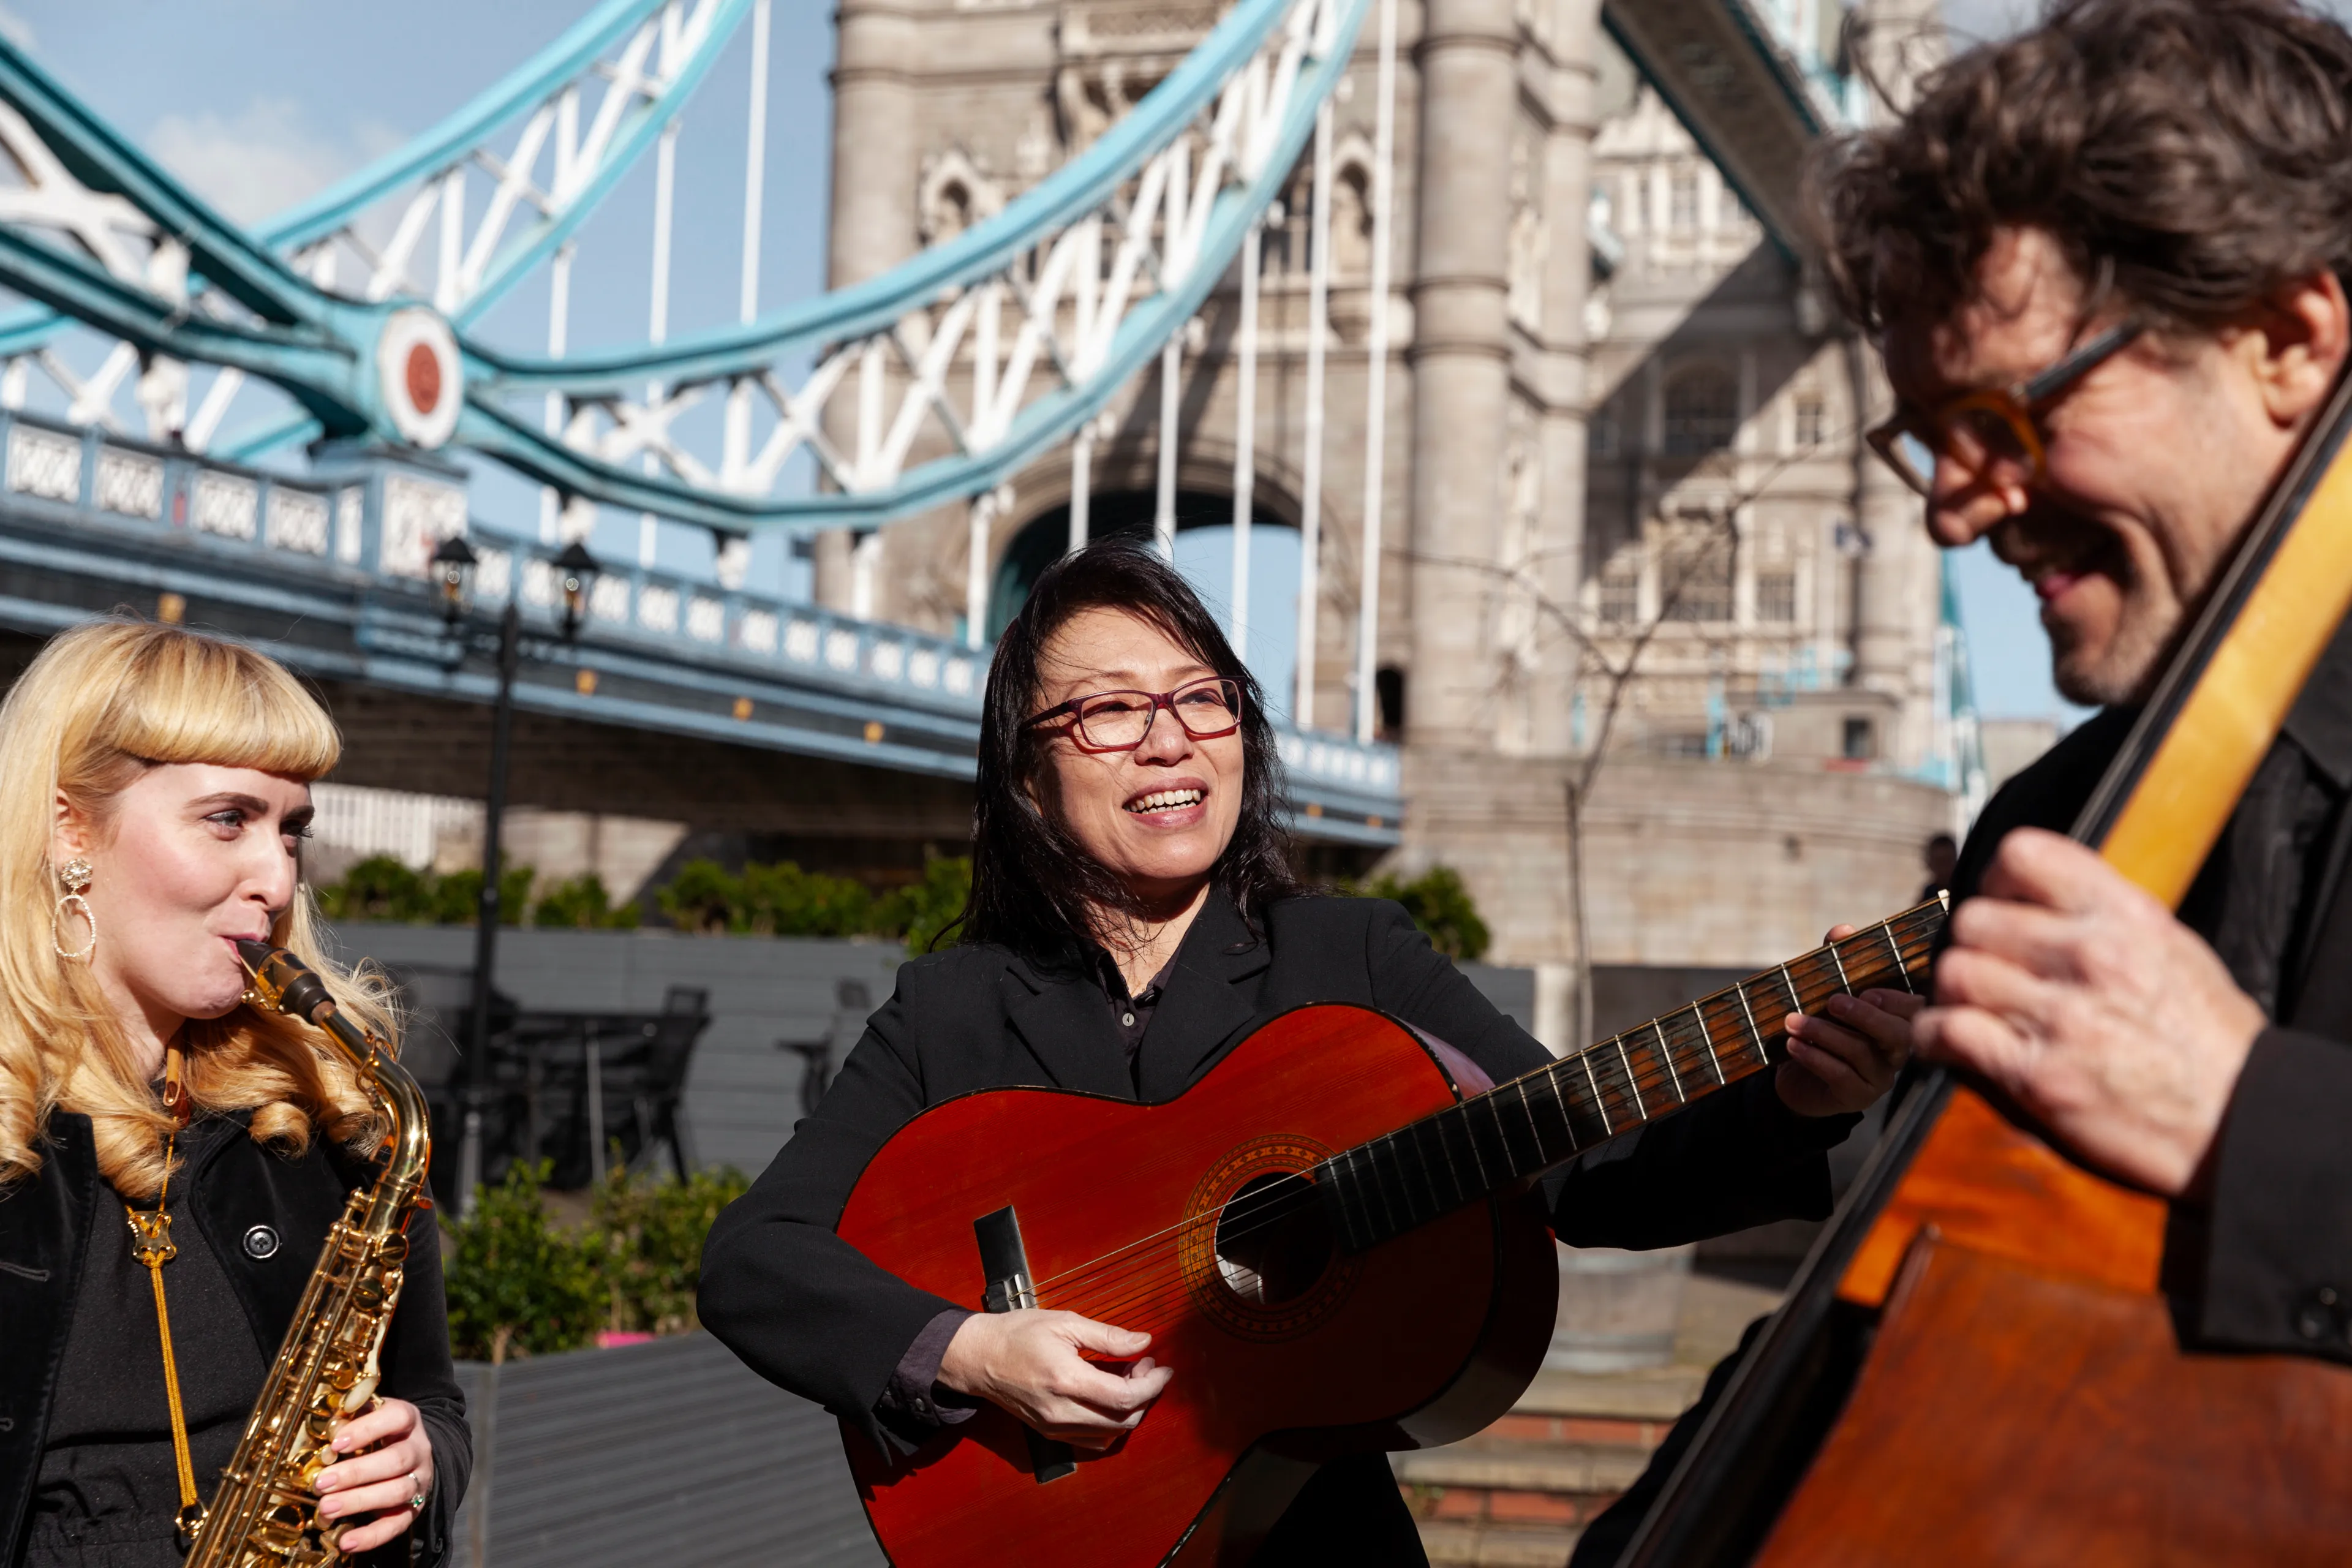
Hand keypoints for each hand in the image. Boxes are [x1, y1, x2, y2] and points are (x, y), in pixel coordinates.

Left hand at [313, 1397, 434, 1553]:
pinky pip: (398, 1524)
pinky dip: (372, 1536)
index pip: (397, 1418)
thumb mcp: (369, 1416)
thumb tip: (326, 1426)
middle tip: (322, 1483)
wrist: (410, 1453)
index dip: (368, 1430)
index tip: (336, 1444)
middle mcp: (418, 1450)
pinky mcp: (414, 1508)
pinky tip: (346, 1541)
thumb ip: (350, 1417)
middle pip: (396, 1460)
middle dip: (356, 1473)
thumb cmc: (378, 1433)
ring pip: (398, 1491)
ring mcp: (419, 1480)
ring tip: (326, 1507)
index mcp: (407, 1420)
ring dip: (360, 1501)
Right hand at [937, 1309, 1173, 1449]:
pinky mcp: (1049, 1433)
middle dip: (1145, 1395)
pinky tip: (1109, 1399)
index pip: (1124, 1398)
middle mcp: (1061, 1412)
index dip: (1152, 1385)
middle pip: (1123, 1421)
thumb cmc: (1018, 1334)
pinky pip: (1092, 1440)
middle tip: (1144, 1366)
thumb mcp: (1064, 1323)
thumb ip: (1107, 1336)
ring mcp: (1054, 1427)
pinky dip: (1110, 1424)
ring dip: (1129, 1410)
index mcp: (1066, 1381)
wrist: (978, 1358)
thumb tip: (1144, 1341)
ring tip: (1128, 1379)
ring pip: (1110, 1434)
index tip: (1163, 1367)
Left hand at [1775, 923, 1921, 1117]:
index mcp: (1896, 1021)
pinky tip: (1793, 1045)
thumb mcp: (1827, 995)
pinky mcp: (1856, 1096)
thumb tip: (1843, 930)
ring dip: (1823, 1033)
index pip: (1915, 1010)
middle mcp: (1896, 1051)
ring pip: (1862, 1053)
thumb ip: (1838, 962)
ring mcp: (1879, 1077)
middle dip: (1865, 1016)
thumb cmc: (1822, 1030)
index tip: (1866, 990)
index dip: (1896, 1000)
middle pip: (1898, 1034)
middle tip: (1831, 1002)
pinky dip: (1814, 1057)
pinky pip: (1840, 1075)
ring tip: (1793, 1021)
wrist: (1799, 1078)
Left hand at [1913, 828, 2264, 1197]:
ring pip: (1954, 973)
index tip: (1996, 902)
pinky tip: (1947, 1042)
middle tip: (1982, 970)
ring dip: (1951, 993)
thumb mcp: (2174, 951)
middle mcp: (2090, 956)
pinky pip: (1947, 1032)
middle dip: (1969, 946)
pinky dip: (1933, 1037)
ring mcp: (2061, 1015)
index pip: (2024, 855)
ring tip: (1969, 1007)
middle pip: (1972, 920)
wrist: (2243, 1121)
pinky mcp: (2037, 1073)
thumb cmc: (2212, 1043)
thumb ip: (2105, 918)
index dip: (1994, 878)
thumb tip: (2039, 899)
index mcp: (2126, 916)